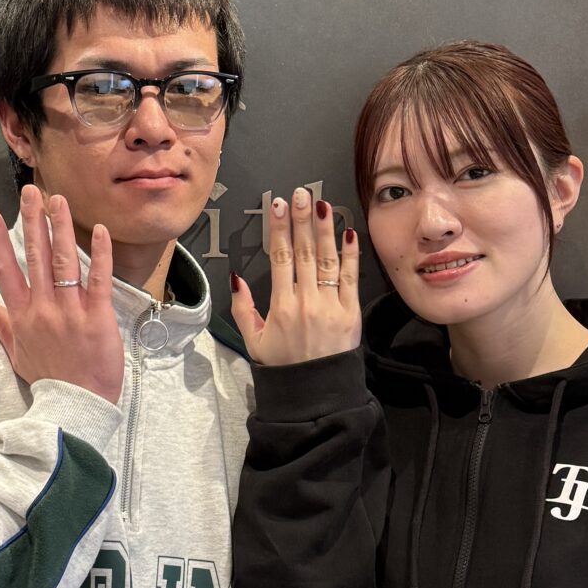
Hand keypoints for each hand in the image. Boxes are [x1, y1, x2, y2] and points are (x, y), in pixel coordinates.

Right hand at [0, 187, 124, 404]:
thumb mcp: (18, 356)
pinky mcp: (97, 317)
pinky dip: (99, 254)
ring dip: (59, 228)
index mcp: (22, 317)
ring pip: (62, 261)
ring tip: (57, 199)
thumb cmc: (50, 382)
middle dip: (31, 221)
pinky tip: (99, 230)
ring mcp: (70, 311)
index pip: (5, 272)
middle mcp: (43, 309)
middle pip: (33, 257)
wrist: (77, 408)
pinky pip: (97, 280)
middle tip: (30, 191)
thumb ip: (3, 328)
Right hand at [228, 186, 362, 366]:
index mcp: (281, 308)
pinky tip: (349, 233)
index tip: (276, 205)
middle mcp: (306, 303)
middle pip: (303, 253)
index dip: (279, 229)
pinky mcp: (351, 312)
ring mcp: (331, 306)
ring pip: (326, 260)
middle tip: (300, 194)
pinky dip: (351, 255)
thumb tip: (236, 278)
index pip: (280, 258)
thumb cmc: (284, 368)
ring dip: (325, 230)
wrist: (316, 394)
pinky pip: (351, 278)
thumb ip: (242, 309)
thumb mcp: (253, 341)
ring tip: (322, 204)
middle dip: (301, 220)